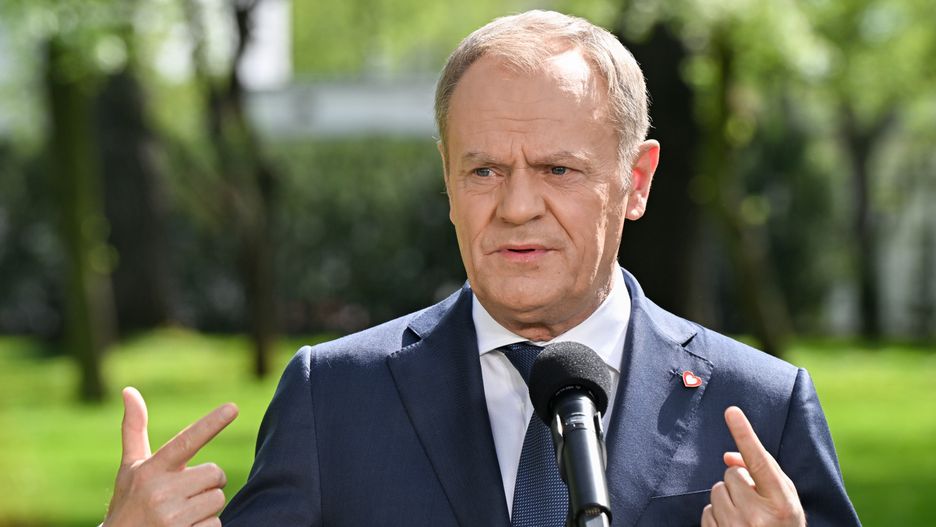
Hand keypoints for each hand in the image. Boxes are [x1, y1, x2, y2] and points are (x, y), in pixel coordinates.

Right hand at [103, 387, 237, 526]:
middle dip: (207, 483)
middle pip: (216, 473)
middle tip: (184, 494)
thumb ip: (134, 430)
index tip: (233, 407)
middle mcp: (160, 492)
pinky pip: (217, 524)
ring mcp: (171, 517)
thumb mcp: (129, 468)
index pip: (186, 441)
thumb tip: (129, 390)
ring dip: (206, 507)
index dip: (211, 424)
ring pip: (218, 499)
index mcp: (150, 469)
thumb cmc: (129, 501)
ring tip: (180, 514)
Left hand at [701, 406, 804, 526]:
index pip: (759, 461)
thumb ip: (763, 475)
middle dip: (739, 483)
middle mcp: (759, 515)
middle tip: (754, 502)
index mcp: (782, 503)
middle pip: (731, 474)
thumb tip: (729, 454)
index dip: (745, 434)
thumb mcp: (785, 502)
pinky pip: (707, 511)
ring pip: (716, 490)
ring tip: (745, 516)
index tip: (732, 411)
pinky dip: (717, 515)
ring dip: (727, 498)